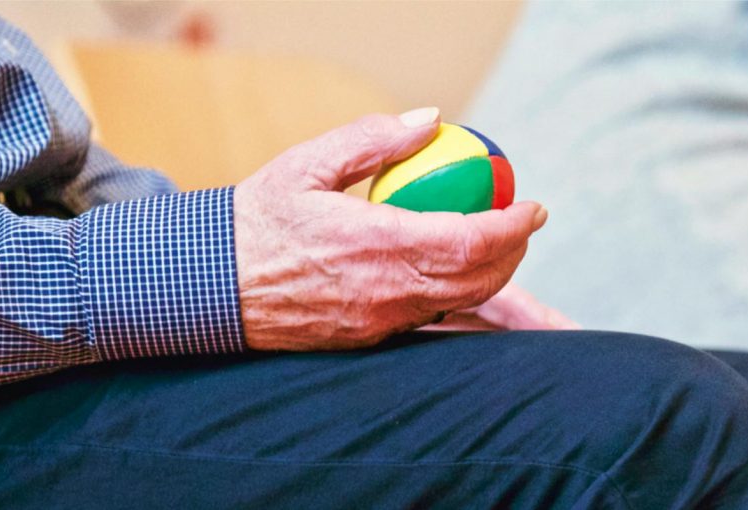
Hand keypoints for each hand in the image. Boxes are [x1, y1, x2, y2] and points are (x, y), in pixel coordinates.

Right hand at [233, 107, 548, 350]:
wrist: (213, 283)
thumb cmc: (257, 219)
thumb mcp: (308, 164)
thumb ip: (373, 139)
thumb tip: (431, 120)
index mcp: (375, 243)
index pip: (469, 239)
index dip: (513, 226)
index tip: (534, 207)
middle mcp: (385, 290)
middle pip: (477, 279)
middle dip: (514, 253)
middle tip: (522, 225)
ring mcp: (379, 320)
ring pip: (460, 304)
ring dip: (492, 276)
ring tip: (497, 246)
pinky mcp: (369, 336)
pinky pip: (431, 320)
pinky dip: (459, 297)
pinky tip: (457, 274)